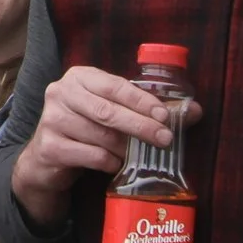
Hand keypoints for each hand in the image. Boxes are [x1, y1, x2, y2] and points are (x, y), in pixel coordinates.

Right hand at [9, 65, 201, 227]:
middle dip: (140, 126)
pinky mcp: (49, 147)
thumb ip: (149, 110)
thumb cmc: (86, 129)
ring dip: (126, 149)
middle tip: (165, 139)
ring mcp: (52, 120)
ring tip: (139, 156)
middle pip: (108, 111)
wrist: (47, 158)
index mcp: (79, 77)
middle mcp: (61, 93)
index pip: (115, 86)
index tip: (166, 116)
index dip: (142, 101)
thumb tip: (195, 111)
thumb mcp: (113, 112)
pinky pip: (92, 156)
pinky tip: (116, 165)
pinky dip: (110, 162)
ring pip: (101, 136)